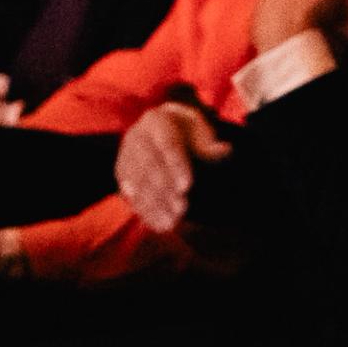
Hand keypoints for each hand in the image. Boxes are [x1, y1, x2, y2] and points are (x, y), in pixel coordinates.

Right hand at [116, 99, 233, 231]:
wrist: (162, 135)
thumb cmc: (186, 133)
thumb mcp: (199, 132)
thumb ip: (210, 144)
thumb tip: (225, 150)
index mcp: (156, 120)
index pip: (166, 142)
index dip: (176, 164)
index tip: (187, 186)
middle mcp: (136, 136)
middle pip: (148, 164)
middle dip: (164, 188)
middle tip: (182, 208)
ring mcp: (126, 156)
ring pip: (138, 182)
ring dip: (154, 204)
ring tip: (173, 222)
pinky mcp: (122, 175)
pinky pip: (131, 195)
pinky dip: (145, 212)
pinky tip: (160, 226)